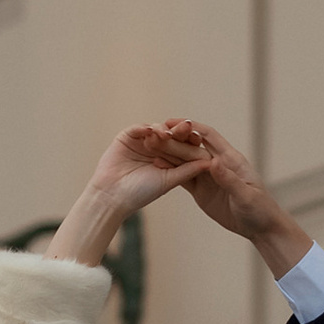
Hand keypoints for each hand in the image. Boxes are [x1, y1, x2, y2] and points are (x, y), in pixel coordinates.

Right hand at [44, 129, 213, 268]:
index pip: (183, 145)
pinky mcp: (127, 136)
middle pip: (171, 134)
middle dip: (179, 130)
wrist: (113, 197)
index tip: (199, 139)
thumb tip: (211, 162)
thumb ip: (188, 170)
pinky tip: (150, 131)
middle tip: (187, 126)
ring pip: (156, 129)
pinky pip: (138, 128)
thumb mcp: (169, 181)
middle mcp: (157, 147)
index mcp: (170, 157)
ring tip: (167, 133)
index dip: (191, 141)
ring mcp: (142, 141)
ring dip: (163, 129)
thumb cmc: (141, 193)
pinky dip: (144, 128)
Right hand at [154, 122, 311, 278]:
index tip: (174, 121)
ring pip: (184, 161)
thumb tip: (213, 162)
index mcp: (231, 160)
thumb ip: (228, 179)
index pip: (209, 137)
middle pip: (192, 147)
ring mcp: (208, 177)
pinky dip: (170, 171)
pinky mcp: (201, 190)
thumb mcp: (245, 195)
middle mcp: (217, 164)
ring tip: (149, 146)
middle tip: (155, 133)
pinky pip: (183, 177)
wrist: (260, 227)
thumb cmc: (260, 210)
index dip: (192, 127)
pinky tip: (155, 166)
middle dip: (174, 138)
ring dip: (169, 153)